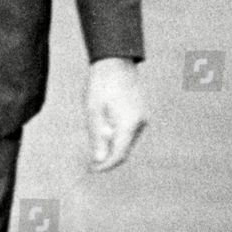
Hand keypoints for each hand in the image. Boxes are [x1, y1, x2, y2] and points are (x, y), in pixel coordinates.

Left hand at [85, 57, 146, 171]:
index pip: (119, 155)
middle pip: (124, 149)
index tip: (91, 169)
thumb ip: (97, 137)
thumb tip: (98, 160)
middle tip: (89, 156)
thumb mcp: (93, 112)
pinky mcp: (140, 112)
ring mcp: (142, 118)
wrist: (115, 61)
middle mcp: (140, 123)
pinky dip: (116, 133)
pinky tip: (104, 121)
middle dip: (107, 155)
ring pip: (126, 140)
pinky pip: (128, 131)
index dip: (105, 165)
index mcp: (128, 124)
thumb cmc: (101, 85)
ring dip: (111, 143)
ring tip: (95, 129)